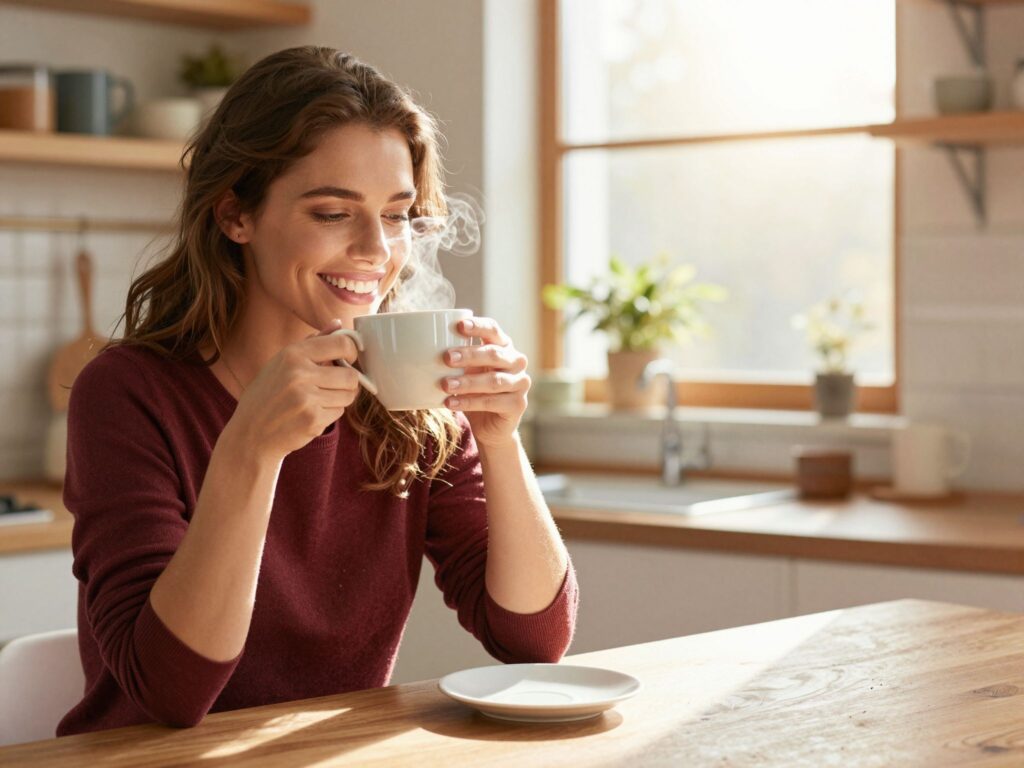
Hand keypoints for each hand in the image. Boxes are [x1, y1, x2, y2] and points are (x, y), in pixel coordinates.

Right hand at [225, 321, 362, 460]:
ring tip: (319, 399)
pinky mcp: (312, 420)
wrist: (250, 432)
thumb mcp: (282, 362)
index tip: (348, 358)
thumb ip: (312, 342)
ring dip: (340, 398)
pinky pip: (339, 412)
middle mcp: (299, 373)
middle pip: (351, 375)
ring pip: (349, 395)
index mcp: (293, 354)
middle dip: (348, 382)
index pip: (342, 344)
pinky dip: (331, 413)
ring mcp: (306, 398)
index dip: (352, 351)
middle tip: (334, 385)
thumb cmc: (268, 394)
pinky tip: (311, 413)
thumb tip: (338, 323)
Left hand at [443, 316, 529, 447]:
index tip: (459, 325)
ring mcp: (521, 383)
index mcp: (504, 345)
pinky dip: (469, 402)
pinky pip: (492, 402)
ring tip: (445, 385)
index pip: (493, 330)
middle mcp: (516, 361)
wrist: (491, 426)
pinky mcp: (518, 404)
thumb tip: (422, 347)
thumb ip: (455, 359)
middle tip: (446, 358)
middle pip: (494, 354)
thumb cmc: (475, 391)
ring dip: (467, 382)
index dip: (478, 326)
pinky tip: (451, 403)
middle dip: (469, 355)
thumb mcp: (465, 371)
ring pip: (494, 380)